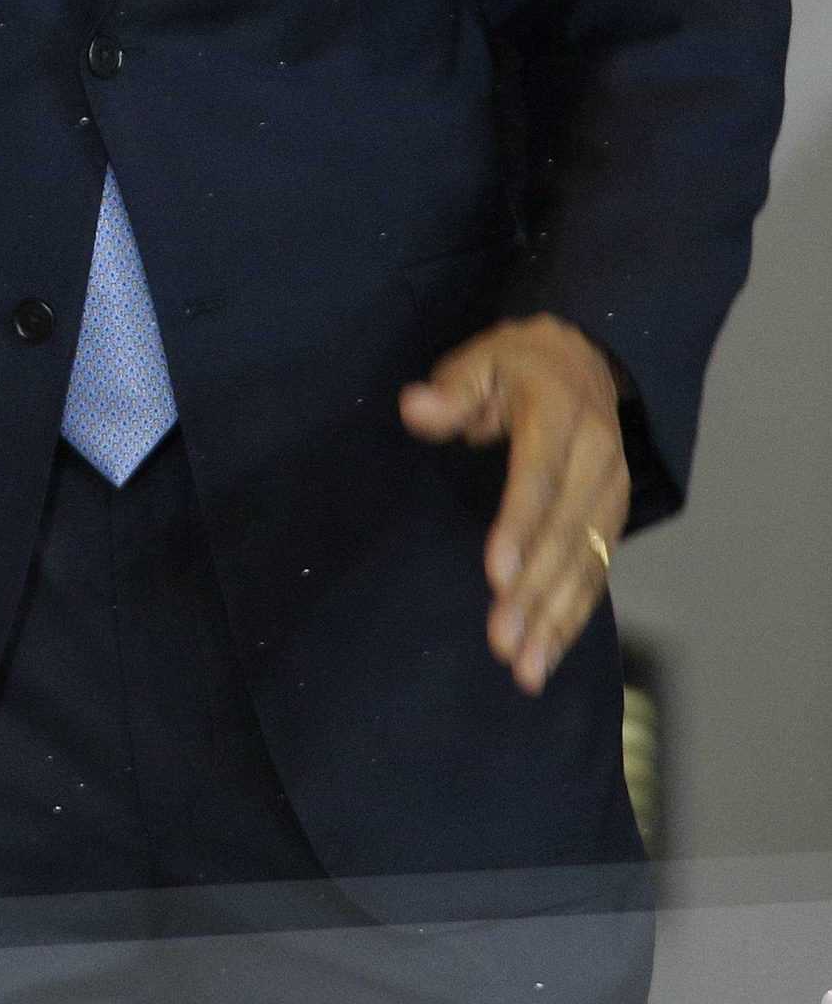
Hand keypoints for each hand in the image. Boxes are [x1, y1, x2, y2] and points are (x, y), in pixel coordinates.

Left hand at [400, 313, 629, 693]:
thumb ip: (452, 390)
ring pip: (586, 563)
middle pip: (565, 533)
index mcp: (559, 414)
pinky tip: (547, 654)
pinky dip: (573, 617)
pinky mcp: (612, 520)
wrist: (587, 359)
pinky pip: (596, 573)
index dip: (519, 525)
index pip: (539, 476)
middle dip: (535, 592)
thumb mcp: (480, 360)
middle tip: (503, 641)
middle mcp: (596, 459)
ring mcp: (612, 493)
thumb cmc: (517, 365)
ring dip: (556, 619)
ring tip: (526, 668)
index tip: (496, 573)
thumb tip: (415, 408)